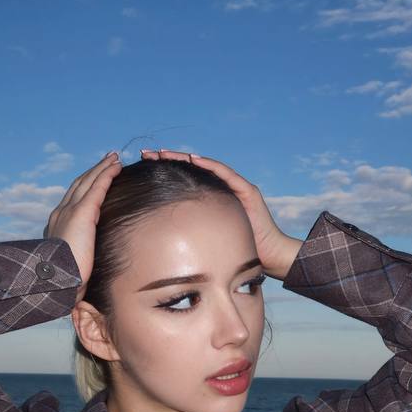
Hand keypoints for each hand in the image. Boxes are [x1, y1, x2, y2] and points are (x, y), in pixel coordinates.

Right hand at [43, 153, 122, 301]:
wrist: (53, 282)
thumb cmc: (63, 281)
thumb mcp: (71, 265)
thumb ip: (78, 257)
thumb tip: (86, 266)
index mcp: (58, 225)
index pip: (73, 200)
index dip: (85, 187)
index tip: (96, 179)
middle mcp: (61, 213)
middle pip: (79, 185)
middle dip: (93, 172)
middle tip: (108, 160)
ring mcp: (69, 211)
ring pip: (88, 182)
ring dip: (101, 168)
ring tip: (114, 158)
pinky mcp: (82, 212)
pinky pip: (97, 187)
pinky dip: (107, 174)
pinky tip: (117, 166)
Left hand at [140, 149, 301, 279]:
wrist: (268, 257)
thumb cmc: (236, 253)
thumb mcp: (203, 242)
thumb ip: (187, 234)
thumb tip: (156, 239)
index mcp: (210, 201)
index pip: (184, 182)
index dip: (164, 174)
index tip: (142, 168)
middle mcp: (222, 191)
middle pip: (191, 171)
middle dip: (168, 161)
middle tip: (145, 155)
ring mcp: (236, 188)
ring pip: (206, 168)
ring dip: (184, 158)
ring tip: (164, 153)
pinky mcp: (247, 191)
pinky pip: (226, 175)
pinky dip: (209, 166)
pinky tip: (193, 159)